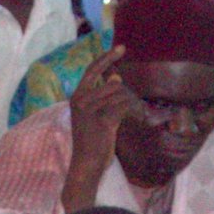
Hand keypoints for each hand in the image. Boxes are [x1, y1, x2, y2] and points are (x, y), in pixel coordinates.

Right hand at [64, 46, 135, 209]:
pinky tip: (136, 119)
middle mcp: (81, 100)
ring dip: (132, 104)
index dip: (107, 58)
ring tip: (133, 117)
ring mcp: (90, 110)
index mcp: (77, 97)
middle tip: (133, 108)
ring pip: (121, 95)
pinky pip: (124, 107)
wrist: (86, 165)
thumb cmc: (92, 141)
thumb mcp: (94, 115)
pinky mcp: (102, 121)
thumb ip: (103, 96)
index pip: (93, 70)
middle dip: (127, 95)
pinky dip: (133, 111)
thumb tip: (116, 76)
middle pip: (114, 85)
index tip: (121, 48)